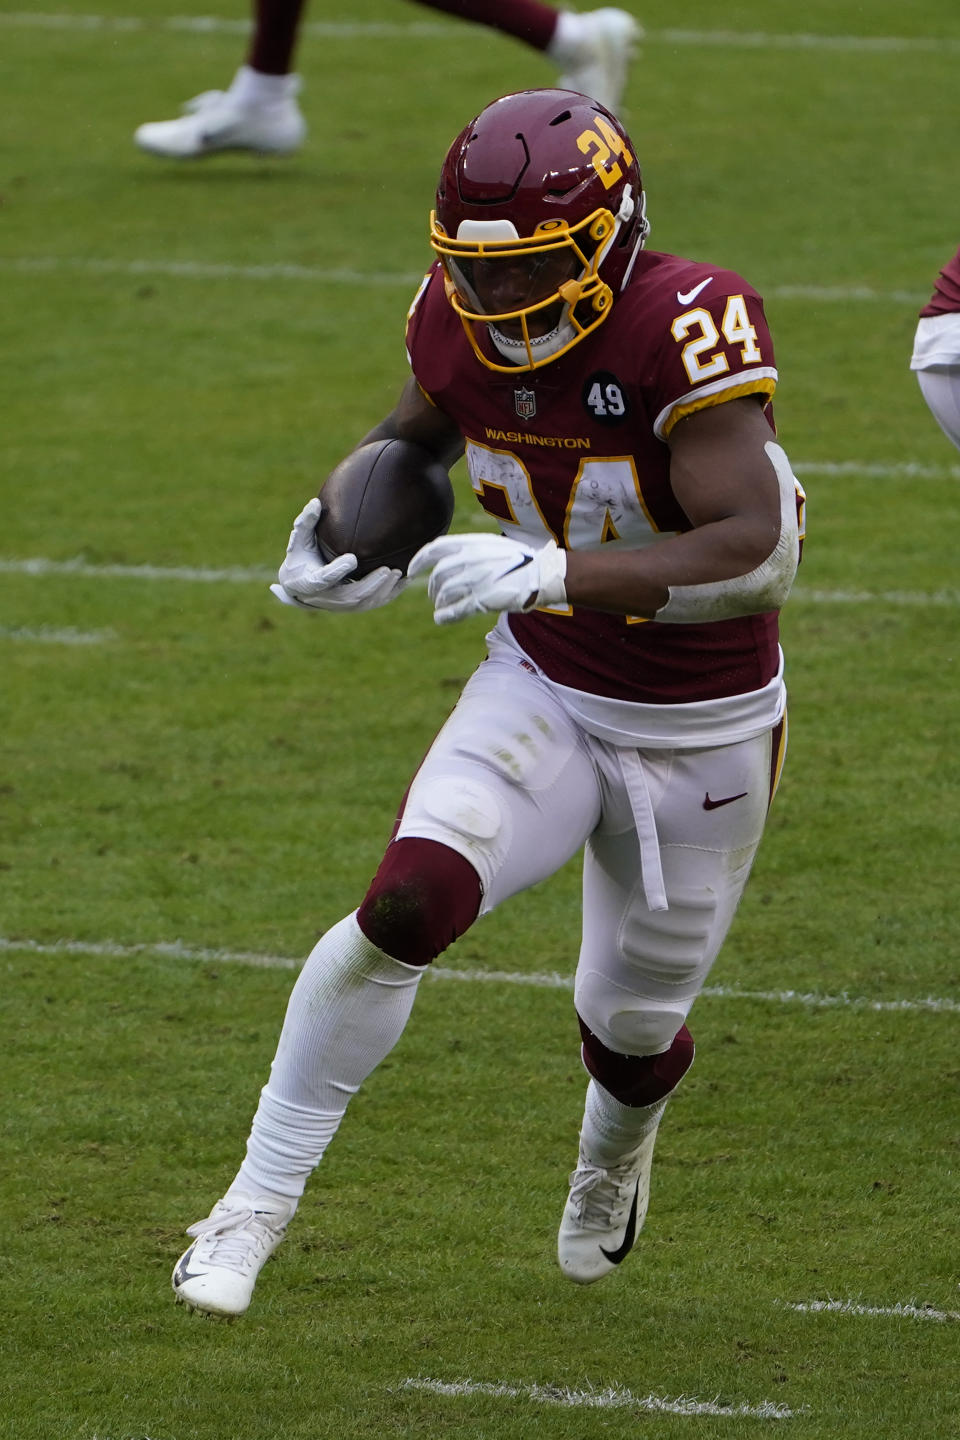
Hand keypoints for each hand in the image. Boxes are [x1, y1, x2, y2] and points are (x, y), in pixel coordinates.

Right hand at [271, 498, 406, 613]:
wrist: (300, 587)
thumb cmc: (300, 558)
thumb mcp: (299, 541)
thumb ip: (306, 523)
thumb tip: (316, 502)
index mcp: (309, 582)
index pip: (324, 578)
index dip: (338, 571)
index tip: (352, 558)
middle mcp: (326, 597)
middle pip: (351, 596)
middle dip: (371, 584)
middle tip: (387, 569)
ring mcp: (341, 605)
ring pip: (365, 602)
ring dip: (383, 589)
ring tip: (398, 573)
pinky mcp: (353, 606)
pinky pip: (373, 603)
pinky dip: (389, 593)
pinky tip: (404, 580)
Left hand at [408, 532, 566, 625]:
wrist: (542, 574)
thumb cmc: (519, 560)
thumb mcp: (492, 545)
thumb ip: (470, 550)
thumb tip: (449, 559)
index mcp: (472, 543)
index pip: (435, 548)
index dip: (419, 560)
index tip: (411, 570)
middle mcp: (471, 559)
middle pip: (438, 575)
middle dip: (432, 588)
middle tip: (434, 596)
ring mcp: (477, 579)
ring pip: (445, 593)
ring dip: (439, 602)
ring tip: (441, 608)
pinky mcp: (484, 598)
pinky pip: (456, 609)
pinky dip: (445, 615)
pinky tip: (440, 619)